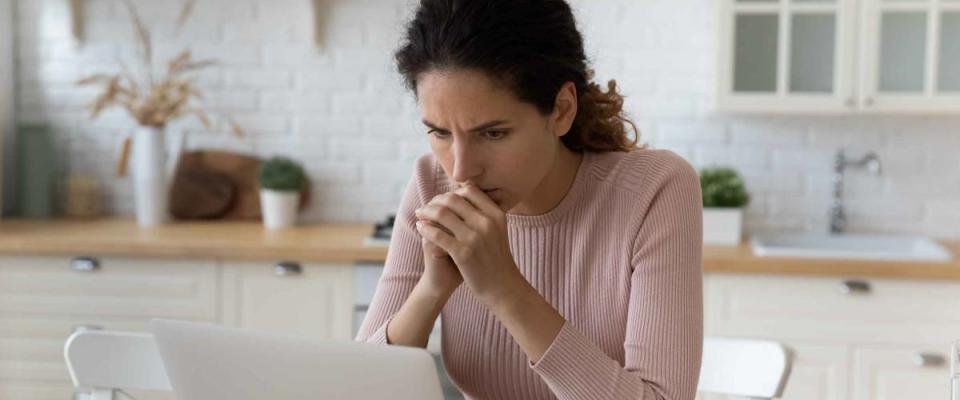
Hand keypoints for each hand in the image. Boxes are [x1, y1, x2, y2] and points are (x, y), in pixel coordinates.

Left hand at [414, 183, 523, 304]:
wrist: (502, 285)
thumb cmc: (496, 258)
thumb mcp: (497, 230)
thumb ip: (484, 213)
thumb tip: (464, 192)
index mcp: (495, 214)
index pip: (469, 190)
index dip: (451, 192)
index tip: (441, 199)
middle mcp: (486, 222)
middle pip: (452, 199)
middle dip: (435, 200)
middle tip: (425, 206)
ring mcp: (474, 237)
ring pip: (441, 214)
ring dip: (426, 212)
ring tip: (419, 214)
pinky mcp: (463, 253)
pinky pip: (437, 234)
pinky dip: (425, 229)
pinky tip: (420, 228)